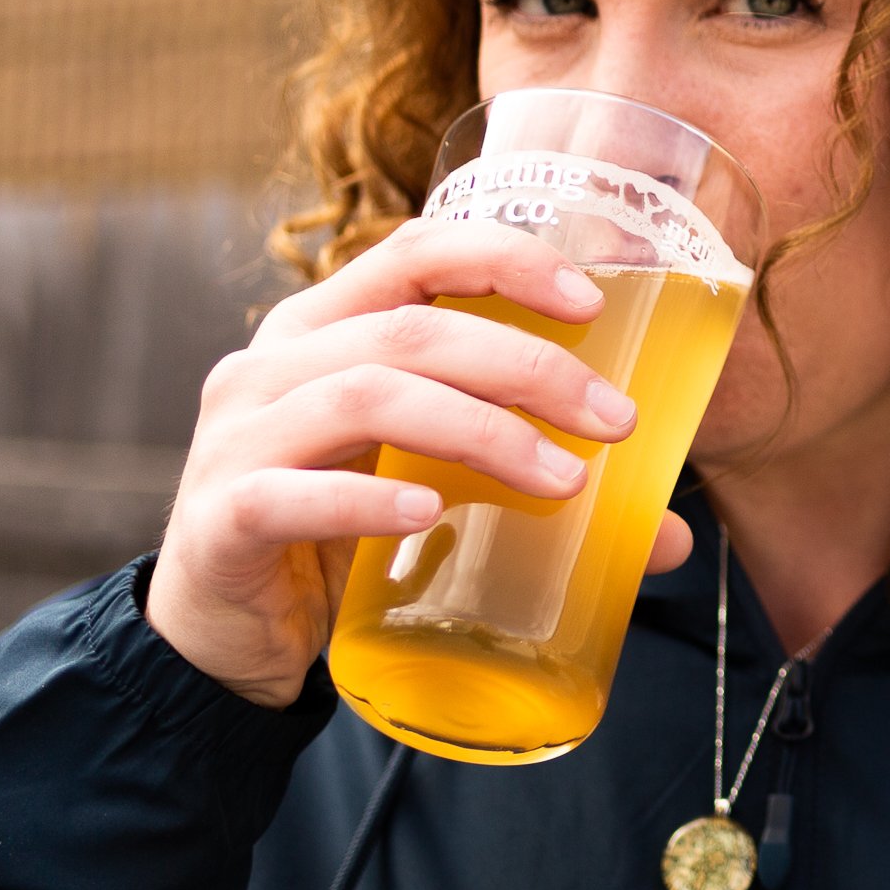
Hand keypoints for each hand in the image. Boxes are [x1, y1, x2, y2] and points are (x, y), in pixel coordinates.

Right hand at [146, 218, 695, 707]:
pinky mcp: (222, 516)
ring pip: (365, 396)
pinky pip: (293, 494)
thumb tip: (668, 531)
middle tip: (615, 422)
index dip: (505, 259)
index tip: (592, 306)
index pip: (414, 251)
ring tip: (562, 480)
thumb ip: (526, 487)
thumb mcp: (431, 489)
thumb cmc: (339, 537)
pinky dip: (367, 501)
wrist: (229, 637)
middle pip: (409, 327)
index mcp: (324, 327)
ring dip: (479, 431)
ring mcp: (237, 436)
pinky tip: (429, 515)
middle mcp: (272, 362)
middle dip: (528, 366)